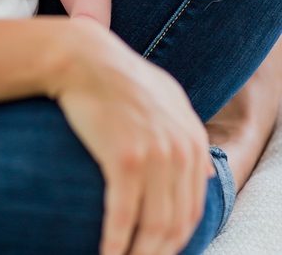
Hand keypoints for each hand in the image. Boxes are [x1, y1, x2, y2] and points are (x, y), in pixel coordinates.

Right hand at [53, 20, 213, 254]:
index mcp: (193, 138)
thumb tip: (209, 173)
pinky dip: (114, 243)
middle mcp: (181, 149)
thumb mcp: (168, 98)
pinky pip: (122, 216)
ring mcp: (156, 154)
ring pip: (153, 226)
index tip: (155, 248)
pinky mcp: (126, 159)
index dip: (175, 237)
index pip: (193, 207)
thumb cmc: (119, 78)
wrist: (84, 59)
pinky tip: (107, 253)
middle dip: (157, 251)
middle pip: (176, 222)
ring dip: (137, 254)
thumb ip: (189, 134)